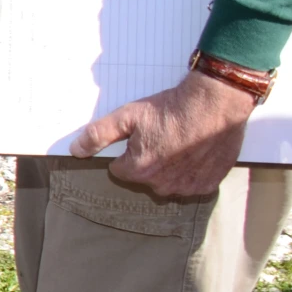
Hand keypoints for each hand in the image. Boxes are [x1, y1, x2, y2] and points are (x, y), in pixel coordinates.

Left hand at [71, 70, 255, 197]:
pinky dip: (191, 171)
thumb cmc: (172, 109)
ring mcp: (187, 187)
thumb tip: (76, 150)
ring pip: (168, 182)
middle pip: (144, 177)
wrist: (216, 104)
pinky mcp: (208, 184)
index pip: (119, 169)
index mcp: (140, 170)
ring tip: (179, 142)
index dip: (127, 151)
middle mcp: (163, 185)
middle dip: (149, 160)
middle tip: (161, 136)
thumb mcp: (128, 115)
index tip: (139, 136)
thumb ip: (98, 134)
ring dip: (170, 168)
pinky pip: (191, 183)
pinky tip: (195, 152)